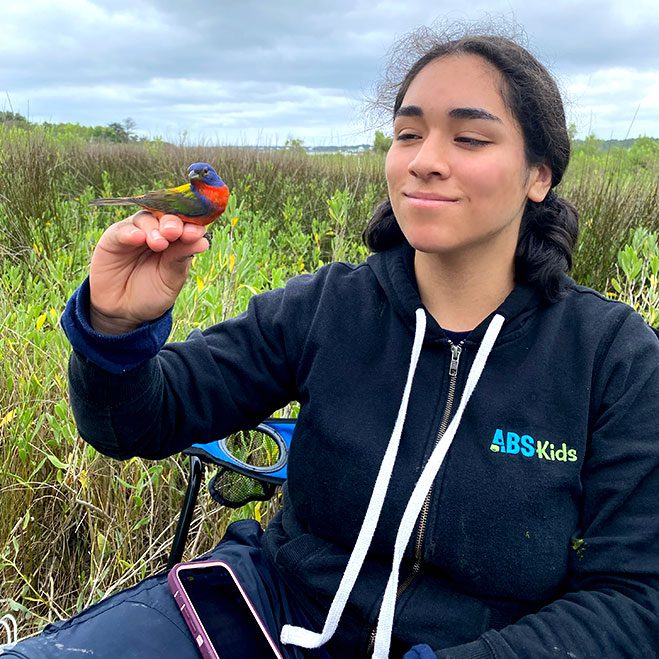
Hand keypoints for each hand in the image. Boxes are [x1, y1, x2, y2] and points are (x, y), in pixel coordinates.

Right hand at [89, 211, 208, 333]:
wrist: (123, 310)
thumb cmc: (152, 293)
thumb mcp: (170, 279)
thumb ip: (181, 258)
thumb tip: (203, 241)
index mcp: (177, 241)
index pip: (187, 225)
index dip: (191, 225)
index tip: (196, 233)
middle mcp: (157, 232)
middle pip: (166, 217)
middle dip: (173, 222)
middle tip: (175, 232)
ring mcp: (135, 232)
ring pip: (146, 219)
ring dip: (154, 227)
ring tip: (159, 243)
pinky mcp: (114, 238)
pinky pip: (122, 230)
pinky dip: (131, 232)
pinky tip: (139, 238)